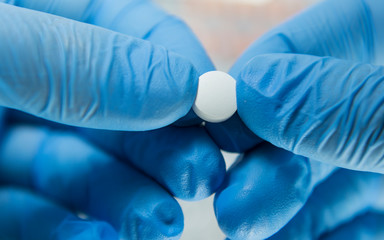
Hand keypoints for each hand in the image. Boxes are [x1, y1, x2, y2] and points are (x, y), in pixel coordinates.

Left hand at [0, 0, 224, 237]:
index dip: (175, 64)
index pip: (124, 28)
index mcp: (30, 20)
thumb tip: (182, 85)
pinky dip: (72, 233)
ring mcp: (6, 142)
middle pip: (116, 110)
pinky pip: (38, 218)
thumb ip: (79, 61)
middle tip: (202, 176)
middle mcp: (26, 80)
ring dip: (132, 200)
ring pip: (84, 170)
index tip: (213, 105)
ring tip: (162, 222)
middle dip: (165, 146)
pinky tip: (99, 238)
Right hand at [214, 0, 383, 238]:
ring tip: (244, 225)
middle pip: (333, 106)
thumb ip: (365, 107)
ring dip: (286, 200)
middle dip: (274, 152)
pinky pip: (367, 215)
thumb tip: (255, 89)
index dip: (277, 63)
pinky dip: (322, 229)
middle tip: (233, 191)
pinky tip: (286, 238)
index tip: (225, 110)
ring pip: (341, 167)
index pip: (350, 28)